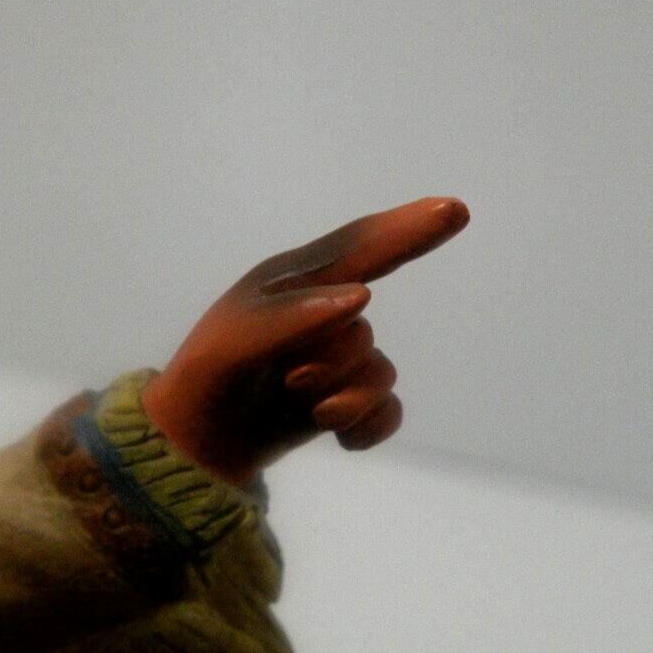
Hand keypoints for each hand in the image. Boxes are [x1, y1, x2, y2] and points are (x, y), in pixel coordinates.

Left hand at [141, 196, 469, 484]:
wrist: (199, 443)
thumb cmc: (209, 377)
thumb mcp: (233, 342)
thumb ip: (293, 317)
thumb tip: (363, 296)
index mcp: (298, 281)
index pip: (362, 246)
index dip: (408, 227)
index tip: (452, 208)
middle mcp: (327, 311)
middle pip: (363, 331)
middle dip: (328, 363)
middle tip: (286, 378)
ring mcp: (341, 359)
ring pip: (378, 374)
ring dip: (342, 399)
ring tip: (298, 403)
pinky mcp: (351, 401)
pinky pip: (389, 410)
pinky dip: (367, 427)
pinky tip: (339, 436)